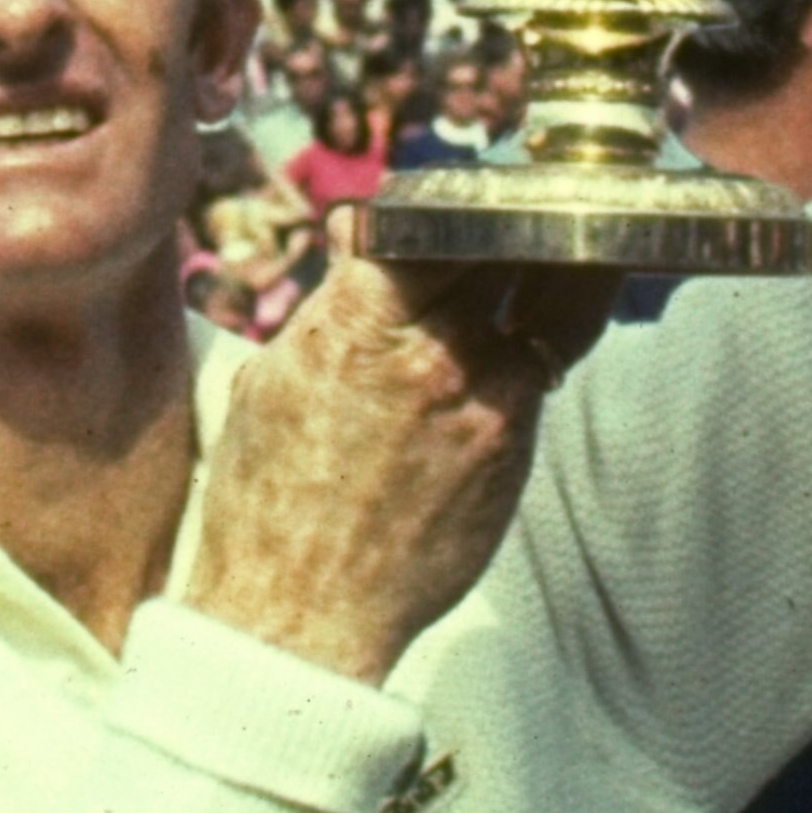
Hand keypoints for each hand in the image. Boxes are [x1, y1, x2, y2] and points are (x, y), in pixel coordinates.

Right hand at [186, 222, 617, 685]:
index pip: (431, 215)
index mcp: (359, 321)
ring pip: (544, 303)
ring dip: (542, 279)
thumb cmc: (267, 496)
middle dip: (514, 225)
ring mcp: (487, 400)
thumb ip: (336, 296)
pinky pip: (536, 370)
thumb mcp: (273, 375)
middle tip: (527, 209)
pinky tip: (501, 354)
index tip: (460, 195)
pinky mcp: (517, 446)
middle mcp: (434, 351)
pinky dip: (524, 350)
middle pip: (506, 246)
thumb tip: (361, 221)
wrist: (299, 617)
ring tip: (543, 265)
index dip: (452, 200)